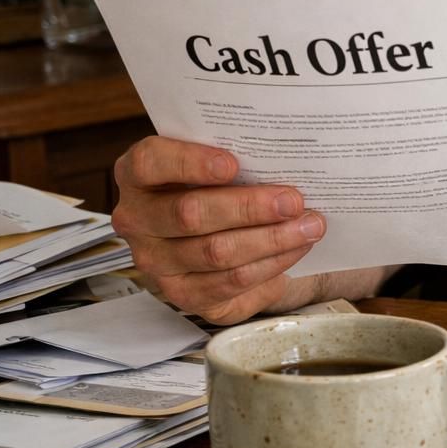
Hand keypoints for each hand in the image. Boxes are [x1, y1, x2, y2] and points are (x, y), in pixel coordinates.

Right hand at [110, 136, 324, 323]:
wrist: (232, 228)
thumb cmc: (227, 184)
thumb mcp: (223, 160)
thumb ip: (238, 154)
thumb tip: (284, 153)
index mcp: (138, 175)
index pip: (149, 163)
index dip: (190, 163)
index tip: (233, 164)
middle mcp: (137, 220)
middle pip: (190, 214)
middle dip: (250, 207)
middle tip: (294, 200)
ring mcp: (156, 262)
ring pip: (215, 252)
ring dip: (271, 240)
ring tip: (309, 226)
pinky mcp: (184, 294)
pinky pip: (230, 283)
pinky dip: (270, 265)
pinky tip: (296, 250)